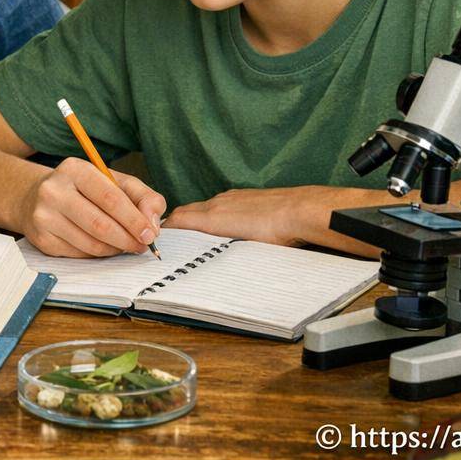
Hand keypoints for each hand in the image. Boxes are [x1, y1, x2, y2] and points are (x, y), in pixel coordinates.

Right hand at [18, 157, 165, 257]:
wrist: (36, 197)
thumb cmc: (84, 189)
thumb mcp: (114, 182)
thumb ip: (143, 196)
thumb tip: (153, 224)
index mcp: (75, 170)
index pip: (110, 198)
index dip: (134, 219)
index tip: (150, 234)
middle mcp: (54, 191)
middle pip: (99, 224)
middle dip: (127, 239)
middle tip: (142, 246)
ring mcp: (44, 216)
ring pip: (90, 244)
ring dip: (114, 249)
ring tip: (124, 245)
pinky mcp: (42, 239)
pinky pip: (79, 254)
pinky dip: (98, 254)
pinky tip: (103, 246)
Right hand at [165, 186, 313, 246]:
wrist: (300, 210)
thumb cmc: (276, 232)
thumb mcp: (243, 250)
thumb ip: (220, 253)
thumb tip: (208, 264)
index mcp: (213, 218)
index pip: (178, 220)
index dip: (166, 230)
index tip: (160, 240)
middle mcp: (218, 203)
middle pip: (187, 211)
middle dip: (177, 224)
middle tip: (173, 240)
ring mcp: (232, 197)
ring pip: (204, 206)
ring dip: (195, 218)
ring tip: (196, 235)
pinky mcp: (245, 195)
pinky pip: (220, 203)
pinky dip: (213, 212)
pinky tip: (225, 224)